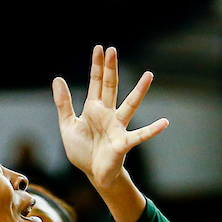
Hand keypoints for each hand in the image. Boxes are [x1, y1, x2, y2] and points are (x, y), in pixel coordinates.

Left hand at [52, 45, 167, 190]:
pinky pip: (140, 135)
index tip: (99, 48)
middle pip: (110, 87)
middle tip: (112, 50)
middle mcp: (108, 114)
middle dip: (110, 69)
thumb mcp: (68, 125)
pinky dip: (152, 130)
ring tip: (149, 75)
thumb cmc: (82, 149)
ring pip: (130, 105)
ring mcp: (117, 127)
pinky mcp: (123, 143)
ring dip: (139, 91)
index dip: (97, 66)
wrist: (93, 173)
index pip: (96, 83)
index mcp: (93, 109)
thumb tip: (57, 78)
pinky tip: (164, 122)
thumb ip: (63, 103)